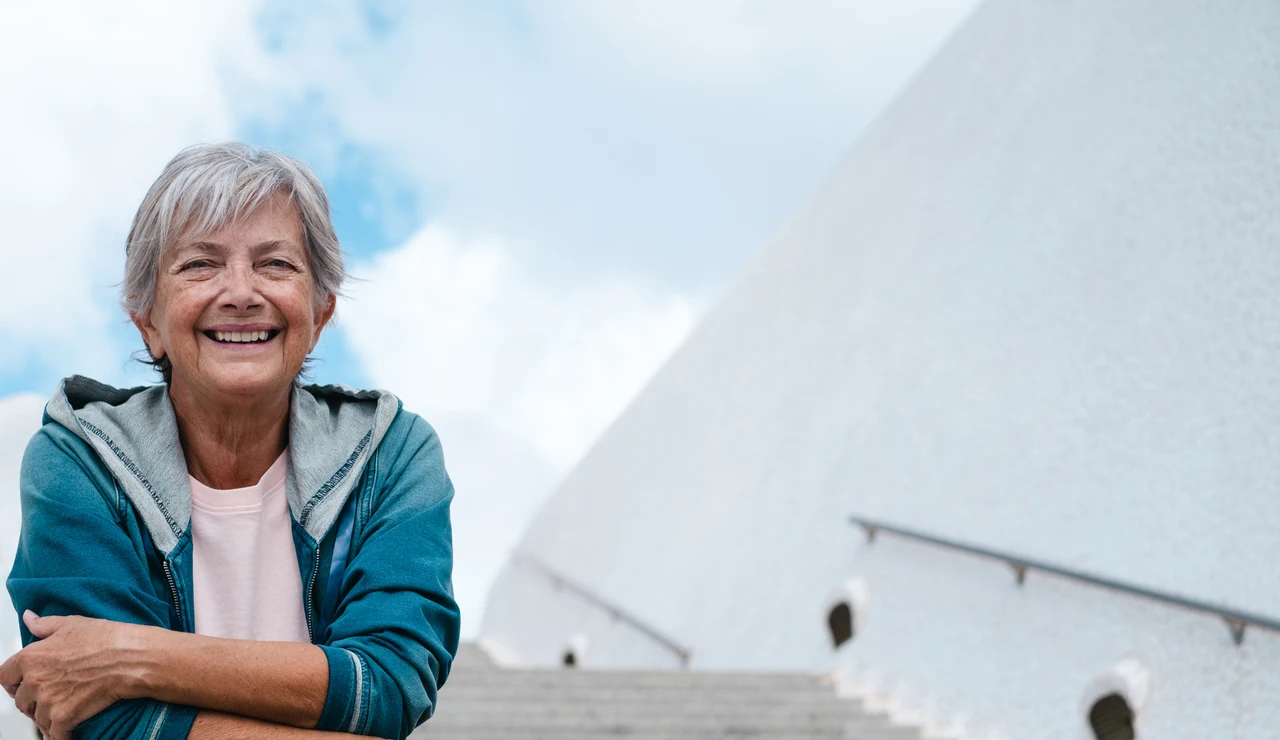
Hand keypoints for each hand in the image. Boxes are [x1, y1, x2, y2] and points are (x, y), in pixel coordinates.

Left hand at [0, 611, 140, 739]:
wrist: (132, 658)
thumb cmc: (107, 639)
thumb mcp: (72, 624)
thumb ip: (44, 624)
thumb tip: (29, 618)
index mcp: (32, 657)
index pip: (5, 677)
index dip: (14, 682)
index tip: (22, 686)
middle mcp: (35, 680)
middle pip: (20, 701)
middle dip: (33, 701)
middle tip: (49, 698)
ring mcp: (48, 701)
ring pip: (37, 718)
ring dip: (47, 718)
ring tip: (62, 712)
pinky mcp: (64, 717)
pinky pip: (54, 734)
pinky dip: (60, 735)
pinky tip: (67, 731)